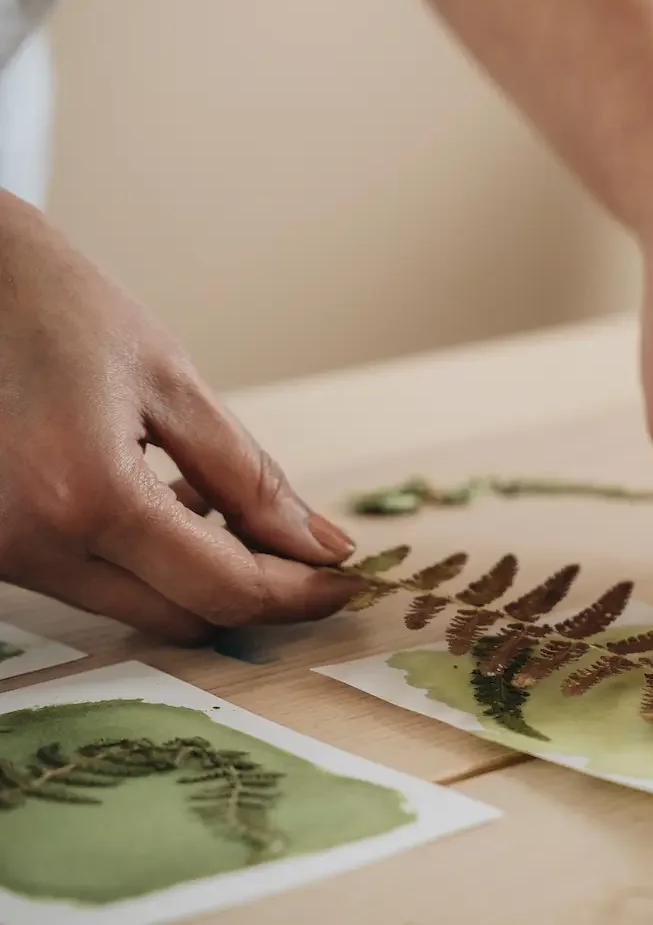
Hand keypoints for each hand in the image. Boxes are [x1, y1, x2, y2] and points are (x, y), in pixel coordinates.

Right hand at [0, 194, 357, 641]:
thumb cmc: (53, 307)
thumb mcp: (170, 380)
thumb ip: (250, 479)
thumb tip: (322, 548)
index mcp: (88, 496)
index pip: (222, 588)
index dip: (296, 595)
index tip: (347, 584)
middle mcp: (34, 544)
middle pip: (181, 617)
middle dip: (252, 592)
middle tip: (304, 554)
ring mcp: (1, 556)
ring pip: (136, 610)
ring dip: (195, 577)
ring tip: (223, 506)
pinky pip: (91, 585)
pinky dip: (140, 563)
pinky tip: (163, 503)